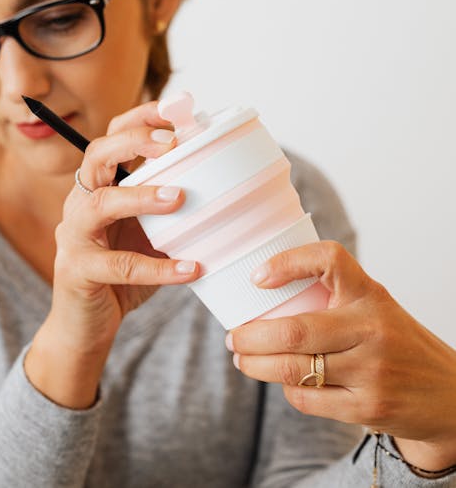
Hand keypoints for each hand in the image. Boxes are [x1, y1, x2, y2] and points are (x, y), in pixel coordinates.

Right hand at [25, 101, 200, 407]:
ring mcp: (74, 237)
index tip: (175, 107)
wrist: (85, 327)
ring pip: (99, 205)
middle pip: (95, 157)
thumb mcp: (147, 234)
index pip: (110, 138)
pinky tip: (191, 269)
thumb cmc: (121, 276)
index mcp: (97, 188)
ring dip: (140, 196)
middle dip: (133, 142)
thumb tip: (223, 184)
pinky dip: (158, 267)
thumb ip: (168, 210)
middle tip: (173, 144)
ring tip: (180, 197)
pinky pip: (118, 266)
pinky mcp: (77, 271)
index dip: (139, 119)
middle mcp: (79, 204)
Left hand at [227, 240, 455, 469]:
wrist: (449, 395)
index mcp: (371, 295)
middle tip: (232, 338)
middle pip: (292, 332)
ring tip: (243, 359)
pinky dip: (287, 389)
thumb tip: (261, 298)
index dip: (288, 262)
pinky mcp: (368, 406)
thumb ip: (333, 300)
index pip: (329, 260)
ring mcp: (372, 371)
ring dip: (255, 365)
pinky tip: (285, 382)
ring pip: (292, 369)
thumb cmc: (397, 344)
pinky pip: (306, 398)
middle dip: (249, 337)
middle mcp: (372, 329)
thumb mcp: (374, 309)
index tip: (257, 277)